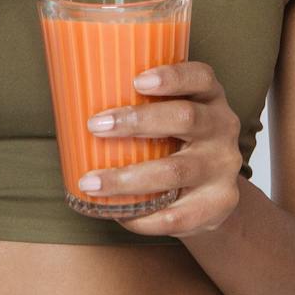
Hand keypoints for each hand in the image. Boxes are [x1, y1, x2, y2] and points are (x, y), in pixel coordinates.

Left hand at [77, 60, 243, 237]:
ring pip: (176, 170)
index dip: (172, 77)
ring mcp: (224, 167)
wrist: (213, 196)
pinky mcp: (220, 203)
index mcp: (210, 98)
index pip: (201, 77)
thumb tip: (70, 102)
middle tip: (95, 125)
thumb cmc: (176, 146)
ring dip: (129, 177)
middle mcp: (222, 128)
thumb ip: (139, 108)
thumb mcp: (171, 120)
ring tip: (91, 182)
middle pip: (185, 118)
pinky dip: (144, 217)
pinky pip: (178, 215)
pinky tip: (119, 214)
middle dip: (137, 121)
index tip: (137, 81)